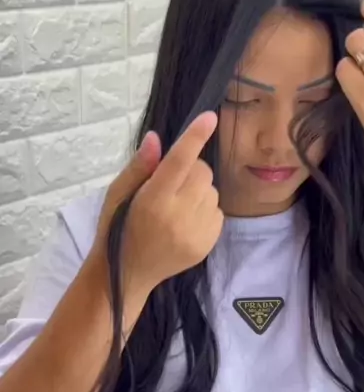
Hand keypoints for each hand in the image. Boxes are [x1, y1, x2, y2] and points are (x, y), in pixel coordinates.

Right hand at [95, 112, 222, 297]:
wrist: (127, 274)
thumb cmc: (118, 228)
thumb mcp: (117, 194)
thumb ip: (139, 166)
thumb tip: (157, 138)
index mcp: (152, 201)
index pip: (179, 161)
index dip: (195, 137)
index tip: (210, 117)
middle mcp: (178, 216)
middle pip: (202, 172)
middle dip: (190, 170)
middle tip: (169, 184)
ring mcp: (196, 233)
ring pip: (212, 190)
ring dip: (198, 190)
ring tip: (175, 206)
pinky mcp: (207, 245)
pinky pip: (218, 211)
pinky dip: (205, 209)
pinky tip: (184, 221)